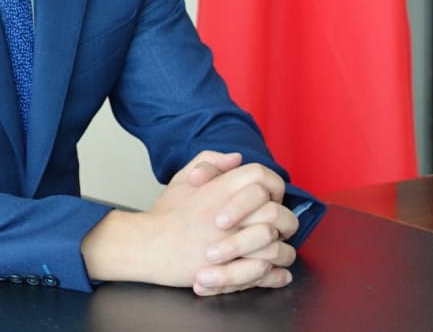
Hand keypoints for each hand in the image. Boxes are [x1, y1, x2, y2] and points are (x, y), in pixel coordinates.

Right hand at [80, 152, 297, 294]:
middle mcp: (229, 214)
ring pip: (277, 246)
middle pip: (277, 212)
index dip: (274, 186)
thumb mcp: (183, 178)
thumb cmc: (166, 214)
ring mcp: (230, 243)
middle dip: (285, 221)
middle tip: (280, 227)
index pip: (263, 177)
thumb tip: (236, 158)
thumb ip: (209, 161)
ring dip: (283, 250)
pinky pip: (267, 273)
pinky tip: (277, 273)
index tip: (271, 199)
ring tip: (279, 251)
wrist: (147, 245)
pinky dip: (276, 275)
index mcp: (220, 189)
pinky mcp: (229, 270)